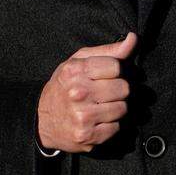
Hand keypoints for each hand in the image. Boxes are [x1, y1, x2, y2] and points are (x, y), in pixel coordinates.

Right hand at [36, 32, 135, 152]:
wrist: (42, 118)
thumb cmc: (64, 86)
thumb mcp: (79, 62)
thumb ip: (108, 50)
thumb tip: (133, 38)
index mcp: (76, 71)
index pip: (116, 66)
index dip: (114, 71)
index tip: (106, 75)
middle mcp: (78, 92)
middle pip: (123, 88)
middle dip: (117, 90)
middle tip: (105, 92)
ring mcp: (83, 116)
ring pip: (122, 108)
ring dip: (115, 108)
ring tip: (101, 106)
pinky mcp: (87, 136)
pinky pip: (116, 128)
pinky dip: (110, 125)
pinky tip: (98, 120)